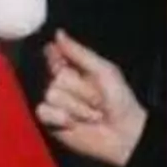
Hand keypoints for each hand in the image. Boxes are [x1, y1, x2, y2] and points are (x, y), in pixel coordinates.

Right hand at [37, 31, 146, 166]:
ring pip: (51, 95)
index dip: (55, 55)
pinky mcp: (49, 120)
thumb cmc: (119, 100)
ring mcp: (54, 103)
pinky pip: (44, 111)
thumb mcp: (103, 71)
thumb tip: (58, 34)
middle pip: (55, 78)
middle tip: (95, 100)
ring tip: (90, 114)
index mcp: (74, 70)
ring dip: (77, 107)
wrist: (122, 132)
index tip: (57, 55)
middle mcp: (61, 85)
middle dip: (80, 90)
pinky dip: (61, 118)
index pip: (54, 55)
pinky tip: (74, 123)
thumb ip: (79, 53)